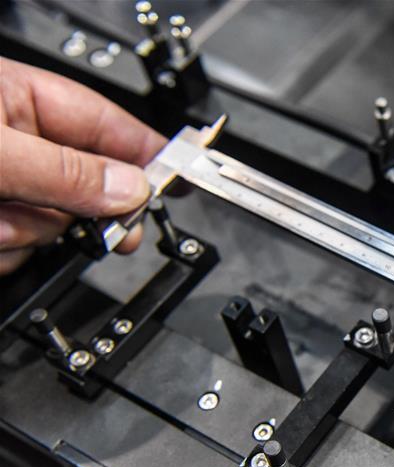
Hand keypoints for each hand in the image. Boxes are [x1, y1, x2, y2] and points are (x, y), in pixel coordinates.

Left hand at [0, 58, 165, 273]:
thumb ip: (66, 172)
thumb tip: (130, 189)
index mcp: (16, 99)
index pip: (105, 122)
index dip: (149, 150)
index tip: (187, 175)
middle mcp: (12, 143)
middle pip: (86, 185)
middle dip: (83, 211)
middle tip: (109, 231)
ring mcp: (0, 187)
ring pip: (51, 225)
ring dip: (26, 233)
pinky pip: (20, 250)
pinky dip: (6, 252)